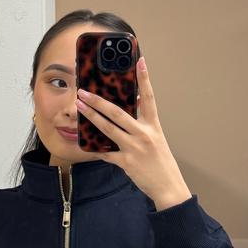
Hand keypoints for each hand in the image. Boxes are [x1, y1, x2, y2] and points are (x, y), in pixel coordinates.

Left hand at [75, 55, 191, 209]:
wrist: (168, 186)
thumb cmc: (161, 162)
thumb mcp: (157, 138)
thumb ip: (143, 123)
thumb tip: (133, 107)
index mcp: (153, 126)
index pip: (149, 97)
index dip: (144, 79)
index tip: (140, 61)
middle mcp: (144, 134)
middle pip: (117, 112)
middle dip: (98, 101)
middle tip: (84, 91)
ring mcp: (134, 148)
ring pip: (108, 129)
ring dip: (91, 117)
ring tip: (79, 106)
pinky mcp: (126, 162)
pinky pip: (107, 153)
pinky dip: (96, 149)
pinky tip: (87, 144)